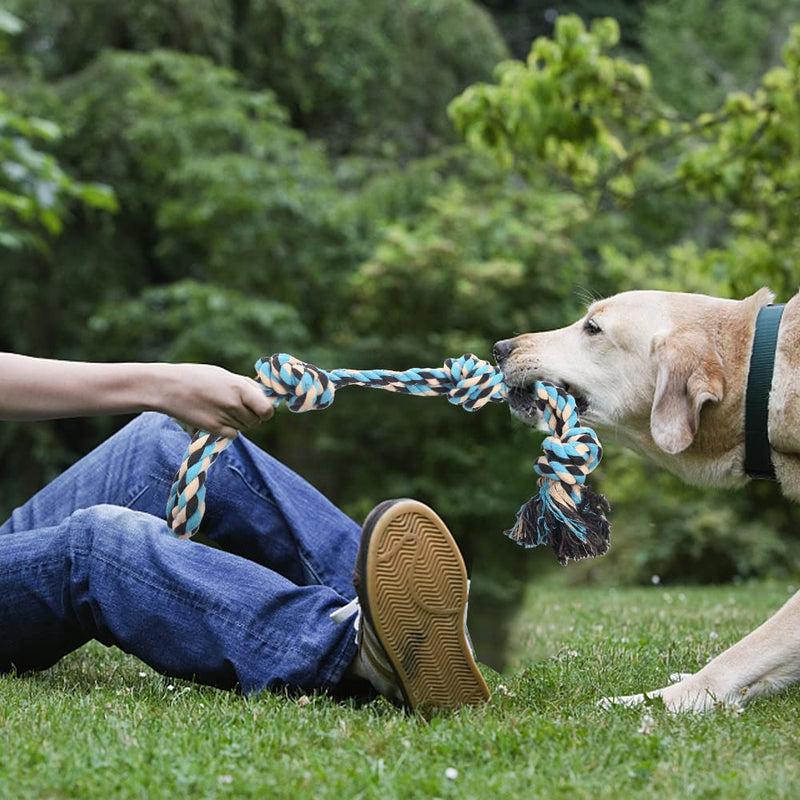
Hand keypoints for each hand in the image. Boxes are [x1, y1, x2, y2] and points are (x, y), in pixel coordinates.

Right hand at [156, 364, 274, 437]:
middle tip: (238, 407)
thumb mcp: (225, 375)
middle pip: (257, 421)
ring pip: (245, 427)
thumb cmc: (197, 377)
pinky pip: (234, 435)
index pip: (267, 410)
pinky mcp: (213, 429)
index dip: (266, 411)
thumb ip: (246, 386)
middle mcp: (234, 404)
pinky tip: (218, 418)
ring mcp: (224, 418)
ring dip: (240, 422)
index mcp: (240, 387)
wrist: (168, 387)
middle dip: (252, 416)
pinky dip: (230, 430)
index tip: (261, 408)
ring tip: (223, 408)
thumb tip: (264, 395)